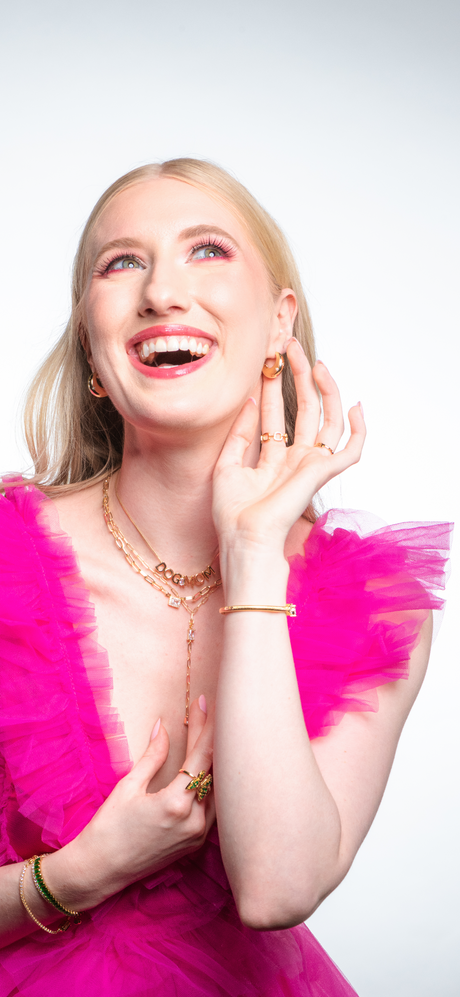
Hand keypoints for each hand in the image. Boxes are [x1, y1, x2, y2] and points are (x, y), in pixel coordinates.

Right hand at [47, 699, 214, 908]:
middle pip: (212, 770)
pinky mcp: (196, 844)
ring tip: (210, 732)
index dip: (204, 726)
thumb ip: (153, 756)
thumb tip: (163, 727)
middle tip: (207, 711)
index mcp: (176, 804)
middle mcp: (194, 821)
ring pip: (217, 790)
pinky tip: (209, 766)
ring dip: (213, 761)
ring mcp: (198, 835)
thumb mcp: (128, 786)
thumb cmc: (109, 827)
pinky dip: (211, 784)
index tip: (204, 703)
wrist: (100, 870)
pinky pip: (212, 807)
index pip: (201, 756)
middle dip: (209, 738)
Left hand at [213, 339, 365, 555]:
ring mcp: (311, 466)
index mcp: (273, 460)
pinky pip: (352, 449)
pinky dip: (360, 429)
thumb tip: (248, 401)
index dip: (272, 387)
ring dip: (323, 389)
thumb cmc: (233, 515)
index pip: (275, 415)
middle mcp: (295, 460)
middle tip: (288, 347)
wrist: (243, 539)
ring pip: (326, 420)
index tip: (266, 361)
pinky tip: (356, 406)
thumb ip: (239, 434)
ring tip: (313, 362)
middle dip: (296, 376)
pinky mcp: (322, 473)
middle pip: (303, 410)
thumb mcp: (227, 465)